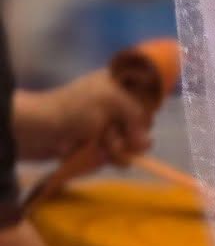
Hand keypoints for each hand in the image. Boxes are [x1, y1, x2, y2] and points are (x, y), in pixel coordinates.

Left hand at [26, 69, 153, 168]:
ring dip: (115, 149)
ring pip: (127, 146)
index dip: (146, 113)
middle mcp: (112, 106)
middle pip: (139, 126)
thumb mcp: (113, 101)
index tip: (141, 122)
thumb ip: (137, 116)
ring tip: (98, 146)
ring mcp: (102, 128)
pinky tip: (90, 154)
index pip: (146, 100)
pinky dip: (101, 158)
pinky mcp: (91, 147)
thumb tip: (145, 144)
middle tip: (112, 133)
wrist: (37, 130)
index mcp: (117, 86)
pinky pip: (110, 158)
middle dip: (130, 135)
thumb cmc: (74, 109)